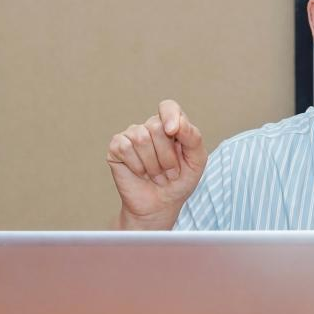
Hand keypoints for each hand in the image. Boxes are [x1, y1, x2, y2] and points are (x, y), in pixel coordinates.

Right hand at [106, 100, 207, 228]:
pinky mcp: (116, 147)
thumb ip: (193, 138)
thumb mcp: (196, 161)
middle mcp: (150, 127)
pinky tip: (141, 173)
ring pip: (141, 138)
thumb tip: (178, 122)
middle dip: (167, 156)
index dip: (170, 116)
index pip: (168, 107)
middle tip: (170, 172)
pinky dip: (137, 166)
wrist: (160, 205)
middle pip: (156, 126)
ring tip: (157, 175)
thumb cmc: (180, 181)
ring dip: (153, 164)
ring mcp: (131, 135)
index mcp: (171, 125)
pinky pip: (125, 148)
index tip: (173, 132)